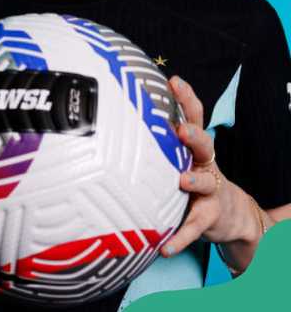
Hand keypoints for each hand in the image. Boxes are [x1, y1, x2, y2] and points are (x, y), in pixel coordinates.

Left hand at [162, 75, 265, 267]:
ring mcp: (210, 191)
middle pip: (204, 144)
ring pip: (206, 182)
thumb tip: (100, 123)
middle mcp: (204, 165)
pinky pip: (194, 228)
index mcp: (191, 148)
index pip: (192, 117)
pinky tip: (164, 247)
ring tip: (182, 182)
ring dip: (195, 181)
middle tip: (180, 129)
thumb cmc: (189, 180)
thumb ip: (148, 143)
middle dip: (193, 134)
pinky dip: (180, 238)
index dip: (186, 98)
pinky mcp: (209, 217)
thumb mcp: (173, 159)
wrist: (228, 216)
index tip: (173, 80)